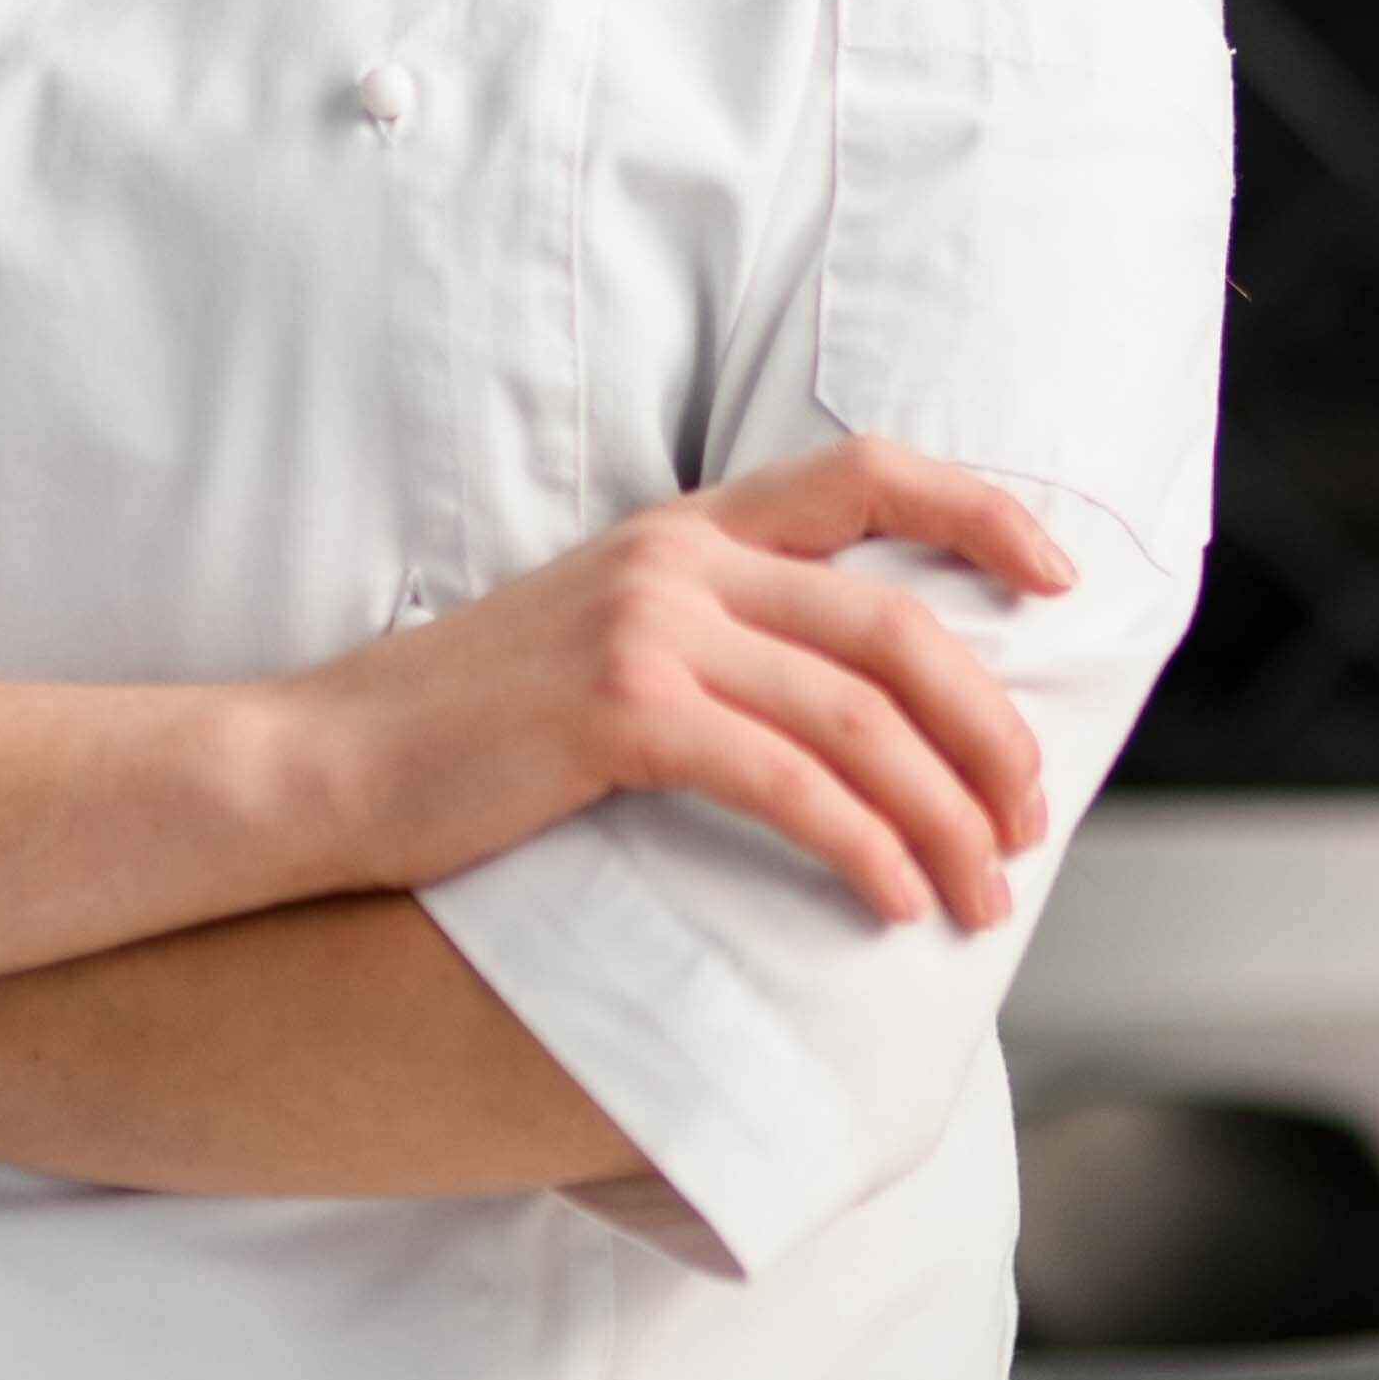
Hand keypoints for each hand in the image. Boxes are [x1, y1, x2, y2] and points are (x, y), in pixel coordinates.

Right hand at [278, 437, 1074, 929]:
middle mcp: (677, 560)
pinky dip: (861, 850)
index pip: (865, 474)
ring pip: (860, 718)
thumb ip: (708, 641)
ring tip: (978, 895)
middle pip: (895, 627)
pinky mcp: (619, 712)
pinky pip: (789, 784)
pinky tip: (889, 905)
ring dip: (943, 818)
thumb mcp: (596, 647)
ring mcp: (647, 628)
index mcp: (682, 530)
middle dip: (988, 732)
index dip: (979, 514)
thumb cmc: (460, 737)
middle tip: (1029, 819)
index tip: (1057, 577)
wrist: (321, 767)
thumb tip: (839, 714)